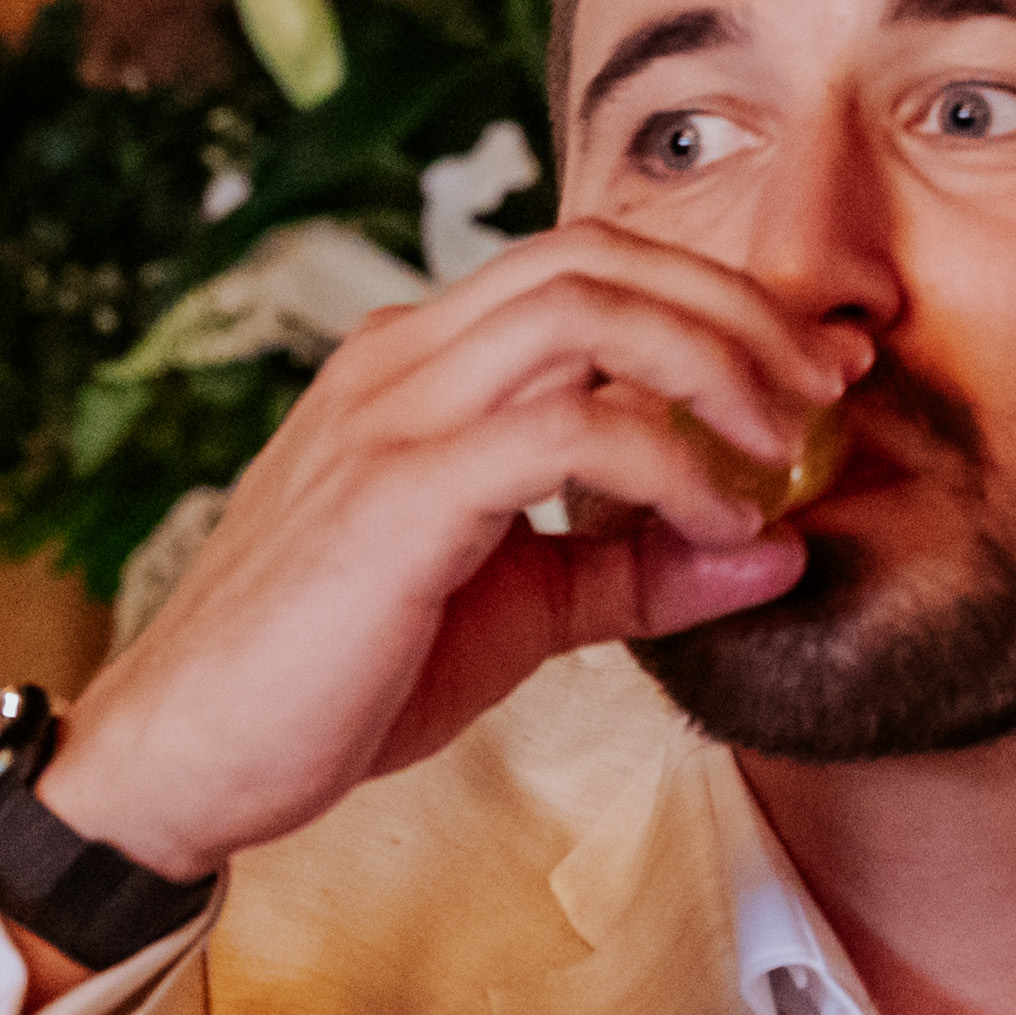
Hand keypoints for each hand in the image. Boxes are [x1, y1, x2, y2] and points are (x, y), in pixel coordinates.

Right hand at [34, 218, 865, 884]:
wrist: (188, 758)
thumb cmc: (336, 679)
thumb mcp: (517, 612)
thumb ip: (636, 570)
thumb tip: (780, 547)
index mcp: (418, 364)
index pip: (587, 268)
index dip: (714, 299)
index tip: (812, 367)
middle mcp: (401, 359)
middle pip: (601, 256)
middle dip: (738, 309)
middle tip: (828, 387)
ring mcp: (392, 416)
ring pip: (590, 309)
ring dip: (716, 362)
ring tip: (786, 446)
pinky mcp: (399, 496)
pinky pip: (570, 432)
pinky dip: (672, 466)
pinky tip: (721, 525)